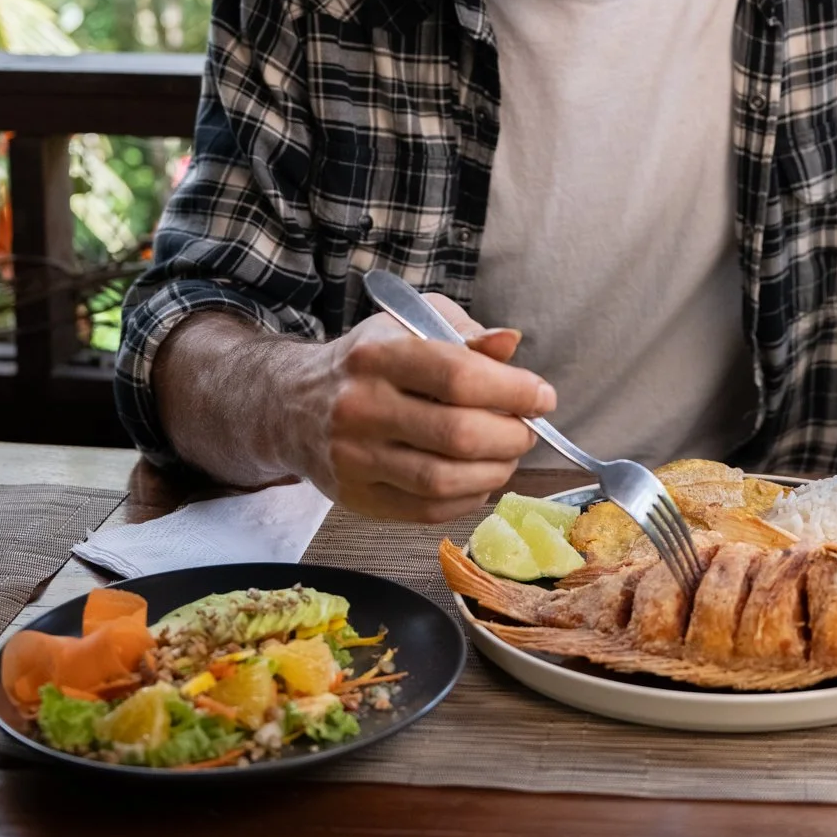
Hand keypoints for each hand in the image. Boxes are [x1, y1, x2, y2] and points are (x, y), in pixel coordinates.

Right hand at [292, 303, 551, 524]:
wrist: (293, 405)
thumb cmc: (367, 361)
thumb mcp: (409, 326)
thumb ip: (464, 334)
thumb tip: (510, 345)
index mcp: (378, 356)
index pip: (458, 376)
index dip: (513, 390)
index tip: (542, 397)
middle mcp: (360, 408)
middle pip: (457, 434)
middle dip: (511, 436)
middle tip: (527, 430)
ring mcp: (354, 459)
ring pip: (444, 480)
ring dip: (495, 471)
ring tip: (507, 455)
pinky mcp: (357, 498)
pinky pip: (427, 510)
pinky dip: (467, 498)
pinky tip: (478, 478)